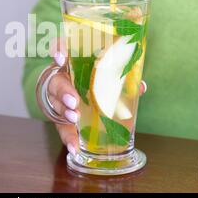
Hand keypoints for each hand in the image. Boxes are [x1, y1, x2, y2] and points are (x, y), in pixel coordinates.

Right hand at [48, 38, 146, 155]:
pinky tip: (74, 147)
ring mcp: (57, 99)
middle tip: (73, 101)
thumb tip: (141, 87)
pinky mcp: (59, 118)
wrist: (76, 94)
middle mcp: (61, 79)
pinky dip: (68, 138)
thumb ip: (120, 79)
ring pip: (56, 104)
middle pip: (56, 82)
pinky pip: (61, 127)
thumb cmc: (92, 81)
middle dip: (64, 91)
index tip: (60, 58)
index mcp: (71, 63)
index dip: (58, 51)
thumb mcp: (104, 76)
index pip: (60, 50)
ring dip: (65, 112)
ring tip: (74, 118)